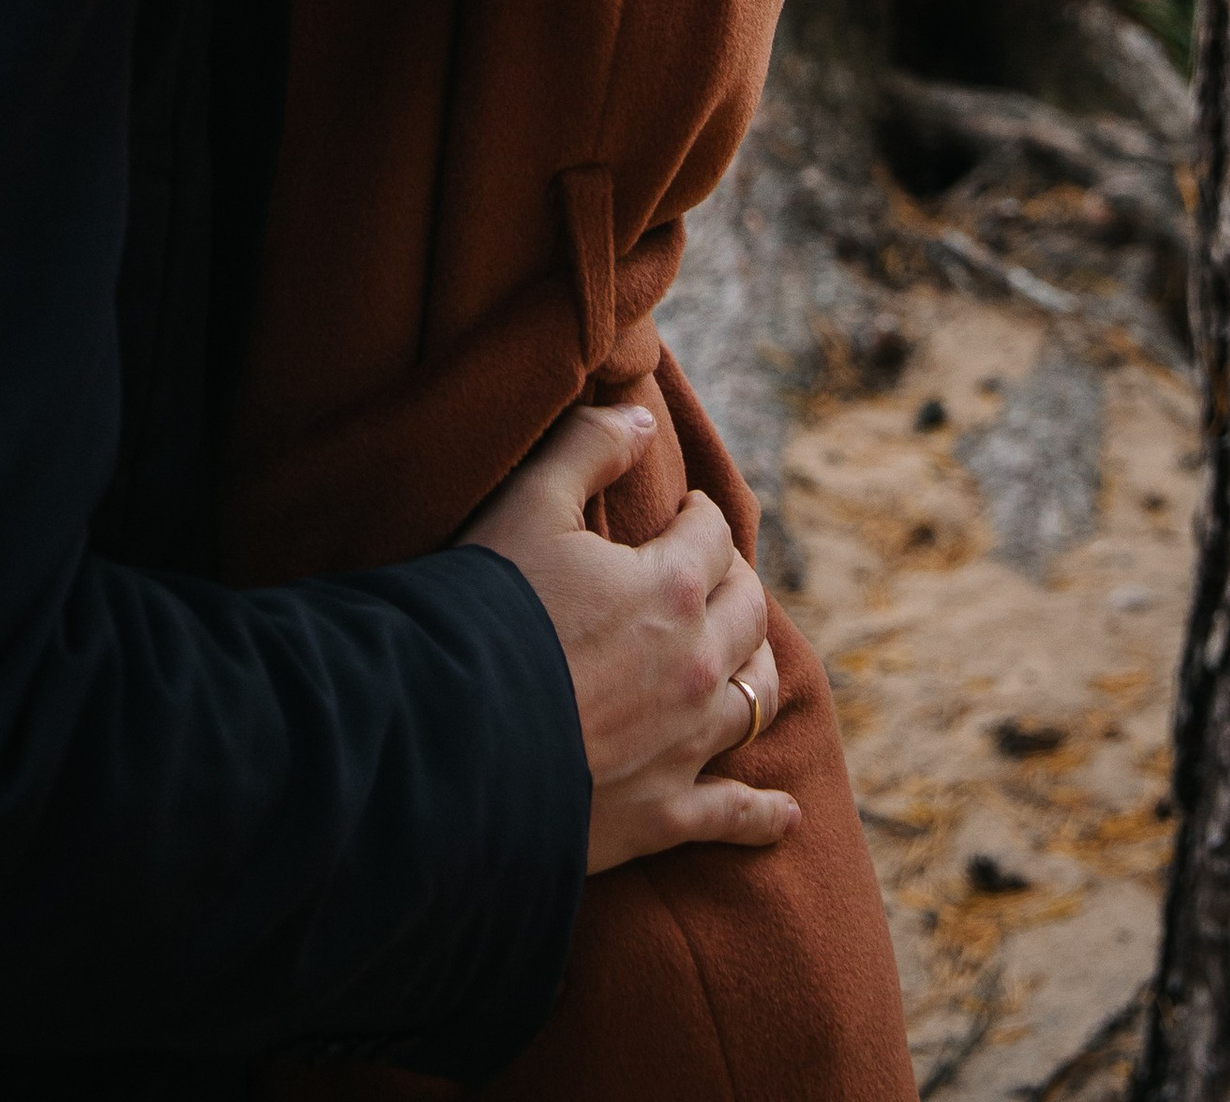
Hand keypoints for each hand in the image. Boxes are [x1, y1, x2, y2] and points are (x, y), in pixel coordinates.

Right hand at [463, 402, 794, 872]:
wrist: (446, 739)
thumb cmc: (485, 612)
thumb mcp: (527, 502)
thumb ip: (588, 447)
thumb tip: (640, 415)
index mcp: (670, 585)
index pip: (712, 534)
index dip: (698, 515)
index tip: (683, 514)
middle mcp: (697, 664)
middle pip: (748, 613)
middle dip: (734, 585)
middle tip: (711, 578)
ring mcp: (685, 745)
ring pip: (755, 700)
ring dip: (756, 673)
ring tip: (745, 662)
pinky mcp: (664, 813)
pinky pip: (734, 813)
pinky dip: (765, 813)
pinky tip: (783, 813)